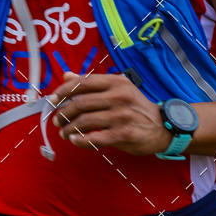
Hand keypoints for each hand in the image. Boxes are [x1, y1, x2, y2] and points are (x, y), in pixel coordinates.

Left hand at [49, 71, 172, 155]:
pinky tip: (74, 140)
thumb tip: (66, 75)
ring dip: (68, 128)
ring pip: (84, 121)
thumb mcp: (118, 89)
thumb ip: (92, 84)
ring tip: (64, 132)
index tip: (52, 100)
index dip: (62, 92)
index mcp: (116, 82)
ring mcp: (121, 116)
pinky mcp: (124, 134)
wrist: (163, 127)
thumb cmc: (136, 107)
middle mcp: (118, 96)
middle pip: (80, 104)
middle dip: (62, 113)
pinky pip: (94, 138)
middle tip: (56, 120)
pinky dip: (80, 140)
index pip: (82, 83)